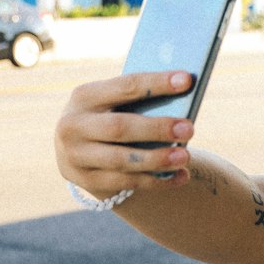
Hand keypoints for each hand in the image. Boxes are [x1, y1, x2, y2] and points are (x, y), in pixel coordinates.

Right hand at [55, 71, 195, 196]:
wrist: (76, 148)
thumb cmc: (109, 115)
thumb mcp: (113, 102)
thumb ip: (141, 100)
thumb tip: (184, 93)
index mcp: (84, 96)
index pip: (124, 86)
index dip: (156, 83)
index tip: (187, 80)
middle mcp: (73, 125)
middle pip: (119, 127)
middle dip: (156, 128)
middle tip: (189, 129)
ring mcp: (76, 156)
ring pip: (122, 160)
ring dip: (158, 159)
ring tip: (185, 156)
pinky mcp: (86, 180)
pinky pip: (126, 182)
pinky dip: (157, 180)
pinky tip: (181, 176)